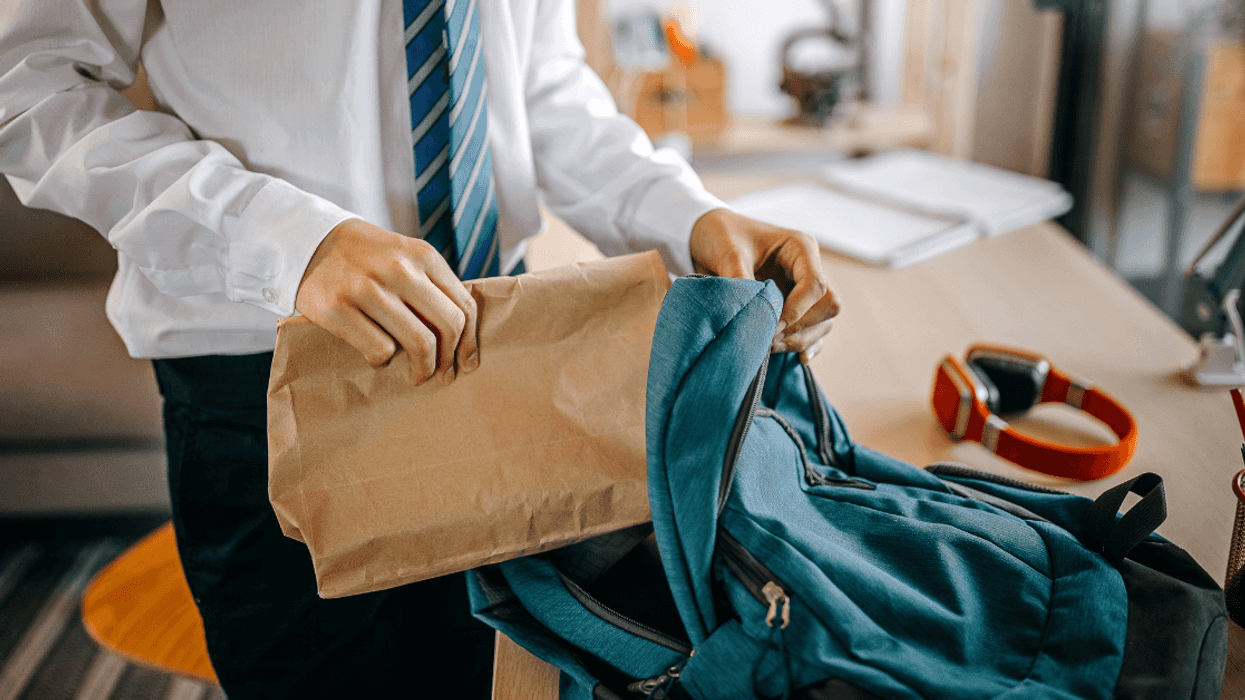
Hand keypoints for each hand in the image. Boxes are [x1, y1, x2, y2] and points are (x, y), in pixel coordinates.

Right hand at [295, 218, 478, 384]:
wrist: (308, 240)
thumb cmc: (365, 256)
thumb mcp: (404, 255)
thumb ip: (431, 284)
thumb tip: (462, 333)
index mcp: (423, 255)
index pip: (464, 305)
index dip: (471, 340)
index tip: (468, 362)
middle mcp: (400, 270)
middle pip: (449, 326)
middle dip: (450, 359)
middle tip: (443, 375)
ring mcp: (368, 289)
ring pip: (420, 343)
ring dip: (423, 369)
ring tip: (416, 375)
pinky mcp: (339, 309)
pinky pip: (380, 350)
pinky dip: (382, 360)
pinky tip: (376, 355)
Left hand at [689, 208, 837, 363]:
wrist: (706, 234)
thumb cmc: (720, 234)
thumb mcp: (727, 252)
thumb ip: (741, 281)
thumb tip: (753, 317)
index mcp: (800, 248)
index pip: (815, 285)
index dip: (798, 310)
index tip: (772, 327)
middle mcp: (807, 268)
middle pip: (827, 306)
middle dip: (801, 326)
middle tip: (768, 340)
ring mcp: (802, 288)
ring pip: (823, 321)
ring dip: (800, 339)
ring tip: (768, 347)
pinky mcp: (793, 305)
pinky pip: (812, 330)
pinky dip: (806, 344)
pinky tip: (797, 358)